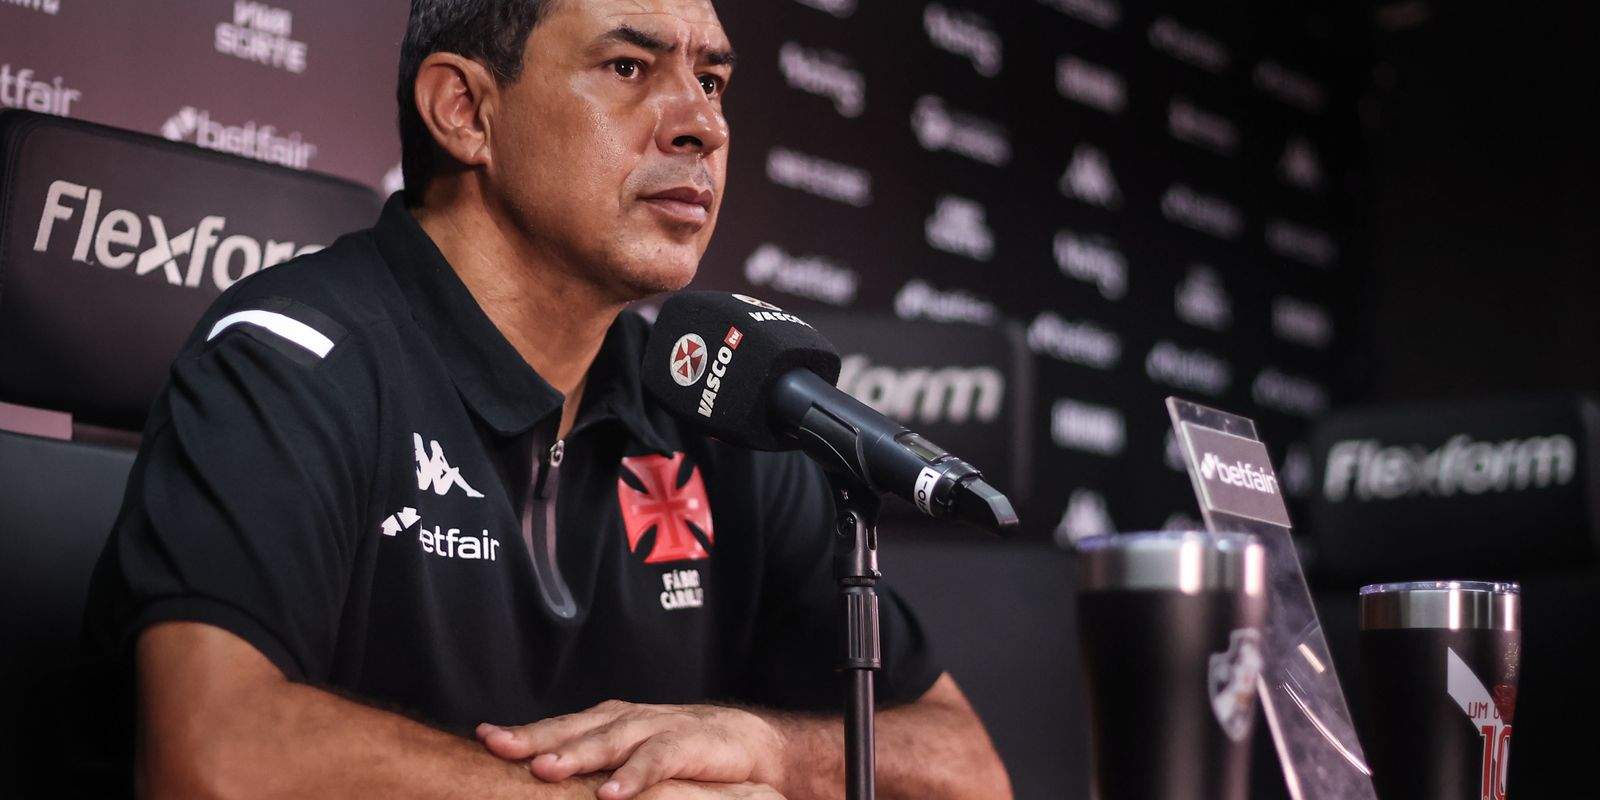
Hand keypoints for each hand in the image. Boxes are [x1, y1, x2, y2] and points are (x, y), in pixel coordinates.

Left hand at [476, 700, 785, 799]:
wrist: (749, 744)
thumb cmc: (681, 752)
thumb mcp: (633, 756)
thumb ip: (595, 764)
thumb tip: (544, 780)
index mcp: (609, 721)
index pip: (559, 725)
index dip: (523, 731)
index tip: (484, 737)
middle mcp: (627, 720)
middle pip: (575, 728)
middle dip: (536, 737)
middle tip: (499, 746)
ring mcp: (657, 729)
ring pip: (610, 740)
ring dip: (577, 753)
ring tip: (546, 769)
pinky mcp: (687, 746)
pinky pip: (656, 762)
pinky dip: (633, 777)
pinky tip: (610, 794)